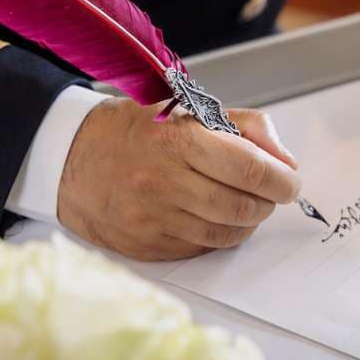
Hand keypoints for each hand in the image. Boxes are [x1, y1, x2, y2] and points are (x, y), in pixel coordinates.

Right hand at [57, 98, 301, 260]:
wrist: (69, 162)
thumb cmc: (131, 132)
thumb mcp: (184, 109)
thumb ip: (244, 127)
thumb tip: (285, 162)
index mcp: (175, 140)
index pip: (251, 170)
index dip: (283, 181)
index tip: (291, 182)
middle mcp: (162, 183)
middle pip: (242, 208)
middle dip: (267, 203)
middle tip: (268, 194)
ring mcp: (152, 220)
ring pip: (225, 235)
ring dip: (245, 222)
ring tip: (240, 205)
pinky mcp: (146, 246)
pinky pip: (199, 250)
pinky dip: (215, 236)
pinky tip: (209, 217)